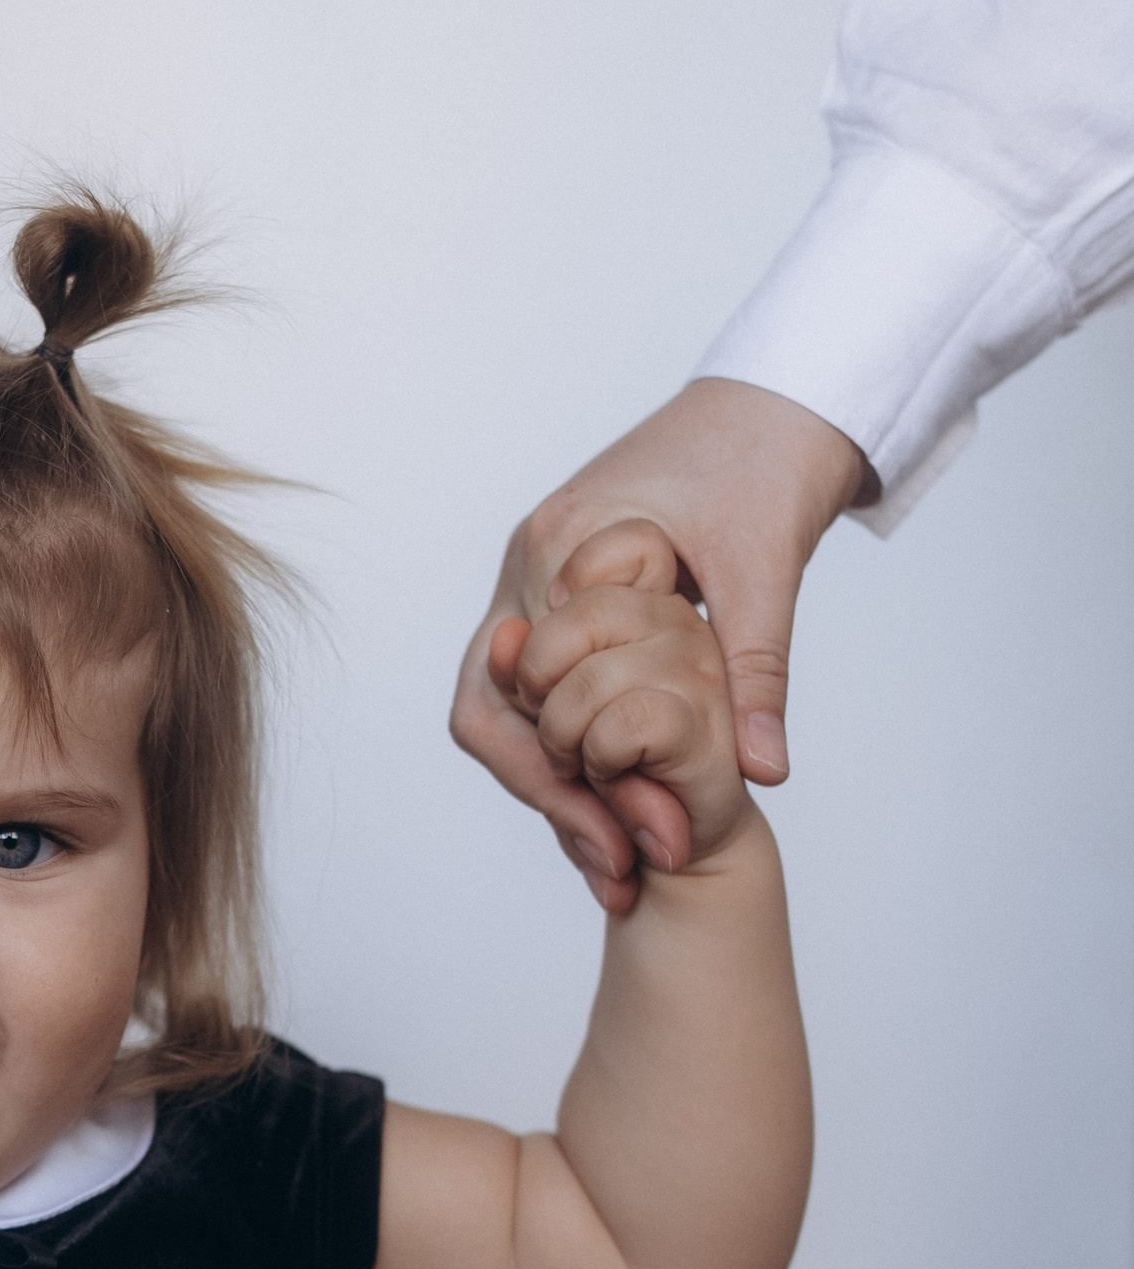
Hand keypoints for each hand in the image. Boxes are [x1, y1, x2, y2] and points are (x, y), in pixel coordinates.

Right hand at [453, 378, 865, 911]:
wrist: (778, 399)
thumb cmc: (766, 463)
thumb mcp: (768, 572)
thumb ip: (755, 674)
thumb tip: (761, 773)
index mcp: (560, 547)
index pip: (517, 691)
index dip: (565, 781)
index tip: (632, 842)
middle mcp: (528, 562)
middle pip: (491, 708)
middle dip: (550, 797)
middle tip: (619, 869)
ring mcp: (537, 574)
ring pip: (509, 704)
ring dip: (557, 779)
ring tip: (621, 850)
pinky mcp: (564, 587)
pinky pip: (542, 681)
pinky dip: (573, 743)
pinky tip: (622, 795)